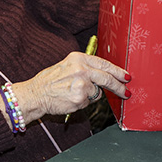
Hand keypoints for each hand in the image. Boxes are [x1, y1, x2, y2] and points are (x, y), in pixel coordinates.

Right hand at [15, 52, 129, 118]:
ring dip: (91, 95)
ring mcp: (82, 83)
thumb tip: (104, 75)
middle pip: (107, 78)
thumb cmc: (49, 82)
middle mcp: (81, 69)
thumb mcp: (67, 66)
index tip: (126, 76)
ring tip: (74, 93)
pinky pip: (90, 102)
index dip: (117, 71)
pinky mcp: (81, 97)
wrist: (36, 94)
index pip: (104, 63)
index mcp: (78, 58)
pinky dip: (83, 102)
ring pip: (98, 92)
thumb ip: (85, 68)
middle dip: (119, 87)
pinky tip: (71, 99)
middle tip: (126, 92)